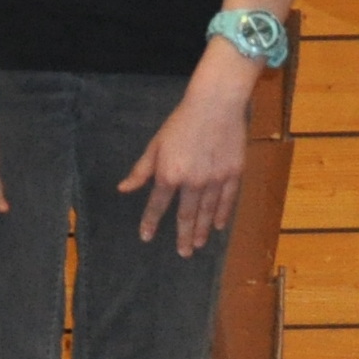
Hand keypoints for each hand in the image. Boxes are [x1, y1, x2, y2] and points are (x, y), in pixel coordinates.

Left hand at [119, 75, 254, 253]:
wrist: (216, 105)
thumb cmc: (181, 123)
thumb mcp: (155, 145)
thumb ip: (141, 170)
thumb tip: (123, 189)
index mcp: (169, 174)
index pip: (157, 205)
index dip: (151, 222)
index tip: (147, 237)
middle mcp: (193, 182)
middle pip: (186, 215)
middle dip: (183, 236)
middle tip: (182, 253)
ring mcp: (216, 179)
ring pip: (208, 211)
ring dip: (203, 230)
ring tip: (198, 245)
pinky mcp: (234, 173)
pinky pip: (228, 199)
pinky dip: (223, 214)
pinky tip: (219, 226)